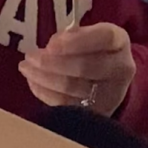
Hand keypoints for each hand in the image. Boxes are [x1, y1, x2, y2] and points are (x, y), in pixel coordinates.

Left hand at [19, 22, 135, 115]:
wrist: (110, 78)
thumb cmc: (94, 49)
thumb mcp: (89, 35)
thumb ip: (73, 36)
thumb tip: (53, 46)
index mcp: (119, 42)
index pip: (104, 38)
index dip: (77, 41)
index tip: (51, 44)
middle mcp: (120, 68)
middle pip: (87, 66)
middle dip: (53, 62)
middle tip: (30, 57)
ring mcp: (110, 94)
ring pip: (73, 87)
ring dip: (44, 77)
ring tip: (26, 68)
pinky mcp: (96, 112)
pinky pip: (66, 104)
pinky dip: (45, 93)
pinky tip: (33, 82)